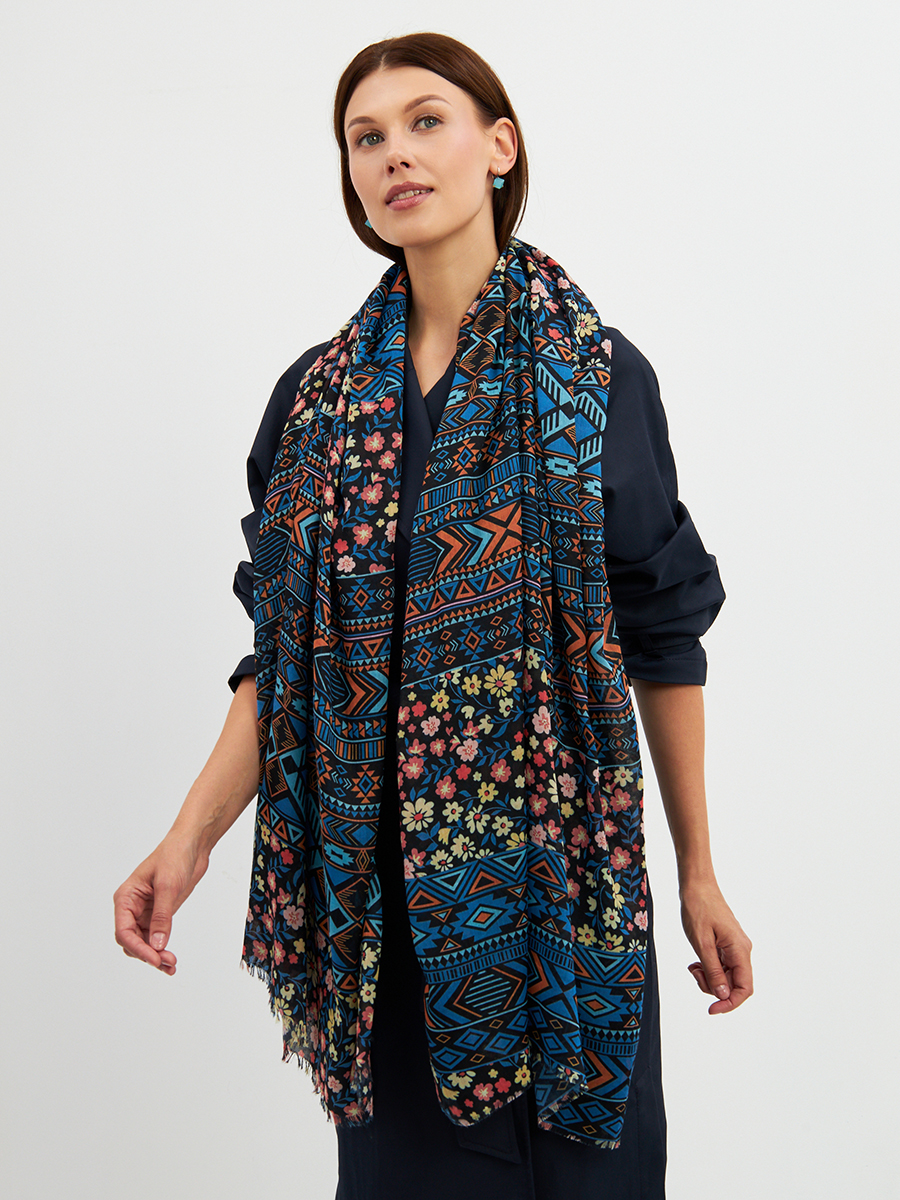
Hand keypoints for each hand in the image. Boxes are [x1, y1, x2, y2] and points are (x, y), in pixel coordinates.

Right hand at [113, 835, 209, 974]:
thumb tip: (158, 943)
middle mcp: (132, 907)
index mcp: (126, 897)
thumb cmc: (174, 855)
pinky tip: (170, 959)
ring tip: (171, 965)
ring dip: (155, 955)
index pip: (124, 931)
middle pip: (132, 941)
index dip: (137, 948)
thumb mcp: (168, 885)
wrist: (193, 845)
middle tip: (167, 962)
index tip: (154, 957)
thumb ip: (162, 915)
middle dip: (147, 954)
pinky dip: (162, 949)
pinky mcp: (160, 914)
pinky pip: (156, 937)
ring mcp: (146, 912)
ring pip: (143, 943)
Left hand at [679, 879, 752, 1013]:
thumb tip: (723, 995)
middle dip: (714, 987)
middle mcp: (742, 950)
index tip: (712, 1009)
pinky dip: (708, 968)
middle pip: (734, 984)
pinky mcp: (727, 944)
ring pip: (726, 976)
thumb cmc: (698, 908)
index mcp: (740, 950)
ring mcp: (735, 947)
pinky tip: (696, 962)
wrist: (696, 885)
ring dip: (709, 978)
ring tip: (693, 965)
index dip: (730, 1003)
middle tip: (695, 973)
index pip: (744, 988)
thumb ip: (713, 970)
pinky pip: (721, 965)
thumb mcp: (702, 943)